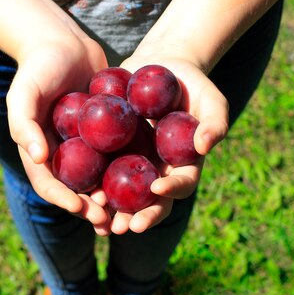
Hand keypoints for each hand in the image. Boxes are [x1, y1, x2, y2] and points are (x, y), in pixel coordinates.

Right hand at [6, 37, 112, 235]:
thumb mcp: (24, 92)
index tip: (80, 208)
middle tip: (109, 221)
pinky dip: (130, 174)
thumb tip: (37, 157)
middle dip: (91, 209)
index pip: (49, 184)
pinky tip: (147, 184)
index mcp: (41, 153)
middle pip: (76, 191)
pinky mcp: (109, 136)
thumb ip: (23, 123)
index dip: (63, 200)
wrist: (65, 43)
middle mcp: (64, 155)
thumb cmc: (38, 67)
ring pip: (100, 181)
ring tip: (128, 214)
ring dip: (112, 201)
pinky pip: (119, 158)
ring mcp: (87, 148)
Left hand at [105, 53, 228, 234]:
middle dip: (138, 216)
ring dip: (111, 210)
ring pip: (123, 194)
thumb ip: (215, 122)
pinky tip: (78, 191)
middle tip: (124, 227)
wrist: (161, 68)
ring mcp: (133, 163)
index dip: (170, 191)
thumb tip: (205, 146)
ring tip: (98, 218)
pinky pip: (100, 171)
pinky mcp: (112, 152)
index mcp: (182, 166)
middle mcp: (157, 171)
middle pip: (149, 201)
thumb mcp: (211, 99)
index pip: (180, 185)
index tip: (156, 190)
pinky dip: (91, 183)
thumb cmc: (193, 85)